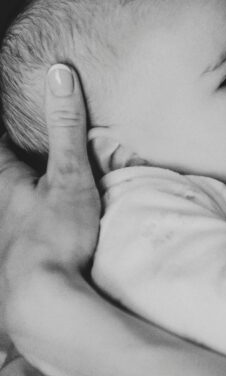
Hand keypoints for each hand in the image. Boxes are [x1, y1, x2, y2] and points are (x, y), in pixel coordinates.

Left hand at [0, 65, 99, 344]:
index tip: (12, 97)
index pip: (1, 136)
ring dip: (15, 191)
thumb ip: (66, 126)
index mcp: (1, 175)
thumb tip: (60, 73)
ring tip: (25, 193)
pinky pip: (7, 227)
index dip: (8, 118)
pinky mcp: (4, 256)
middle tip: (17, 149)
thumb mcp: (70, 178)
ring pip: (5, 200)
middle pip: (4, 166)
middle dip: (11, 155)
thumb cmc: (55, 239)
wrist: (40, 302)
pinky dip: (13, 221)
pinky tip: (20, 227)